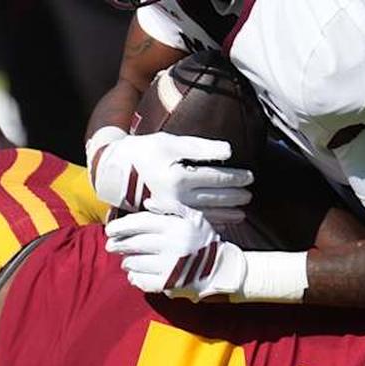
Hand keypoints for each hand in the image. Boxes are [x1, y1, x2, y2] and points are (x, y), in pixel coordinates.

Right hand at [86, 127, 253, 210]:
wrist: (114, 172)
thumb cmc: (144, 152)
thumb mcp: (171, 142)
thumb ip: (200, 147)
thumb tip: (229, 151)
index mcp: (178, 178)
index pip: (215, 178)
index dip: (235, 177)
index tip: (250, 177)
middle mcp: (176, 198)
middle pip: (214, 198)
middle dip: (234, 197)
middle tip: (249, 195)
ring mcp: (171, 211)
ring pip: (205, 214)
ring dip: (225, 214)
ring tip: (241, 214)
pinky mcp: (166, 217)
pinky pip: (192, 221)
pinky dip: (209, 222)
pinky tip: (220, 223)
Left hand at [105, 199, 245, 300]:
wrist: (221, 268)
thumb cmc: (204, 241)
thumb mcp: (193, 217)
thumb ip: (171, 207)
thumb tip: (148, 203)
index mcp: (175, 226)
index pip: (140, 223)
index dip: (121, 226)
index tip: (109, 230)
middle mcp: (171, 245)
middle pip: (134, 243)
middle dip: (118, 244)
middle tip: (111, 246)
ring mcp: (169, 266)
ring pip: (136, 262)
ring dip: (127, 262)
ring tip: (126, 260)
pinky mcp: (168, 283)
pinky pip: (143, 281)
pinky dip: (135, 278)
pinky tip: (134, 275)